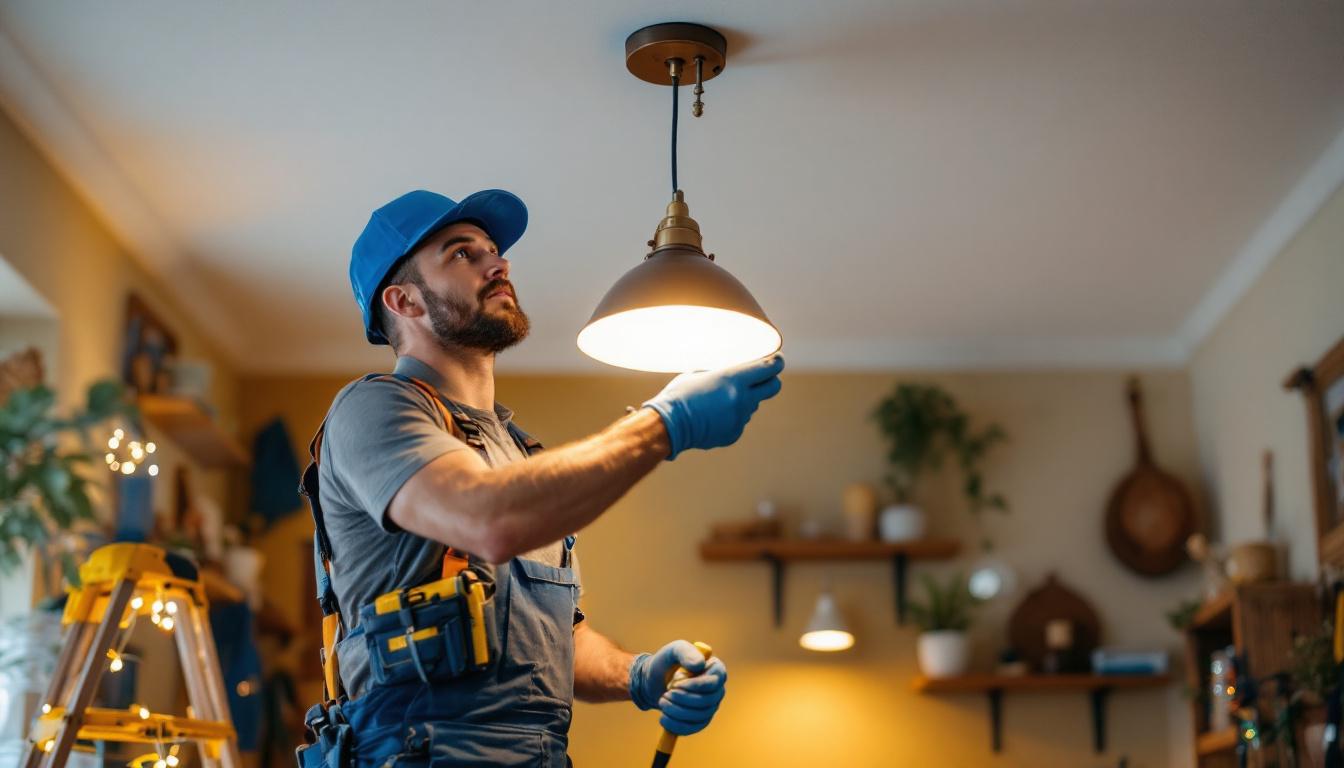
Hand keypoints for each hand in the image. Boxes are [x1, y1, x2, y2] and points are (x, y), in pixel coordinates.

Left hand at [628, 640, 727, 735]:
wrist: (653, 681)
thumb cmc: (666, 662)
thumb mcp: (673, 651)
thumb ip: (685, 652)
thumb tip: (699, 665)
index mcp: (715, 669)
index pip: (715, 682)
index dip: (697, 685)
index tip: (677, 684)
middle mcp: (716, 688)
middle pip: (708, 701)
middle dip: (684, 699)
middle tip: (666, 693)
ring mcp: (710, 706)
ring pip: (701, 716)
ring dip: (678, 711)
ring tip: (662, 701)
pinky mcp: (700, 720)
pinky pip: (694, 728)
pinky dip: (677, 725)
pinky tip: (664, 718)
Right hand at [642, 355, 784, 459]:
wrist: (669, 426)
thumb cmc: (680, 394)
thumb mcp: (700, 374)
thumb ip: (722, 374)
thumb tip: (734, 373)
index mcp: (734, 379)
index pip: (769, 368)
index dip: (776, 362)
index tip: (777, 359)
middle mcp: (742, 400)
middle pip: (773, 387)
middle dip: (771, 380)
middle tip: (763, 377)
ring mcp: (739, 419)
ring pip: (752, 405)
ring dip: (744, 400)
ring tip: (719, 400)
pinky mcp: (734, 434)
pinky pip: (740, 421)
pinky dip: (731, 416)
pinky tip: (712, 415)